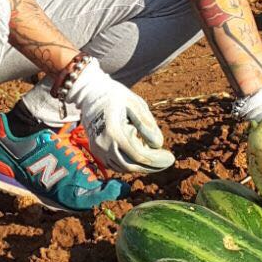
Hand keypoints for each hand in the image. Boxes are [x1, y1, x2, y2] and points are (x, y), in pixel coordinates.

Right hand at [63, 56, 174, 173]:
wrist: (90, 93)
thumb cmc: (116, 96)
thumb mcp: (135, 103)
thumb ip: (147, 123)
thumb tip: (158, 144)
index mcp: (114, 131)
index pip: (139, 155)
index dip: (157, 159)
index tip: (171, 157)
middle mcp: (103, 144)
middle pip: (132, 165)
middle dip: (152, 167)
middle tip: (167, 162)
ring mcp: (98, 149)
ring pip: (123, 168)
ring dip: (141, 167)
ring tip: (157, 160)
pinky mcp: (96, 150)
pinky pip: (115, 164)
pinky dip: (130, 164)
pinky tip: (142, 158)